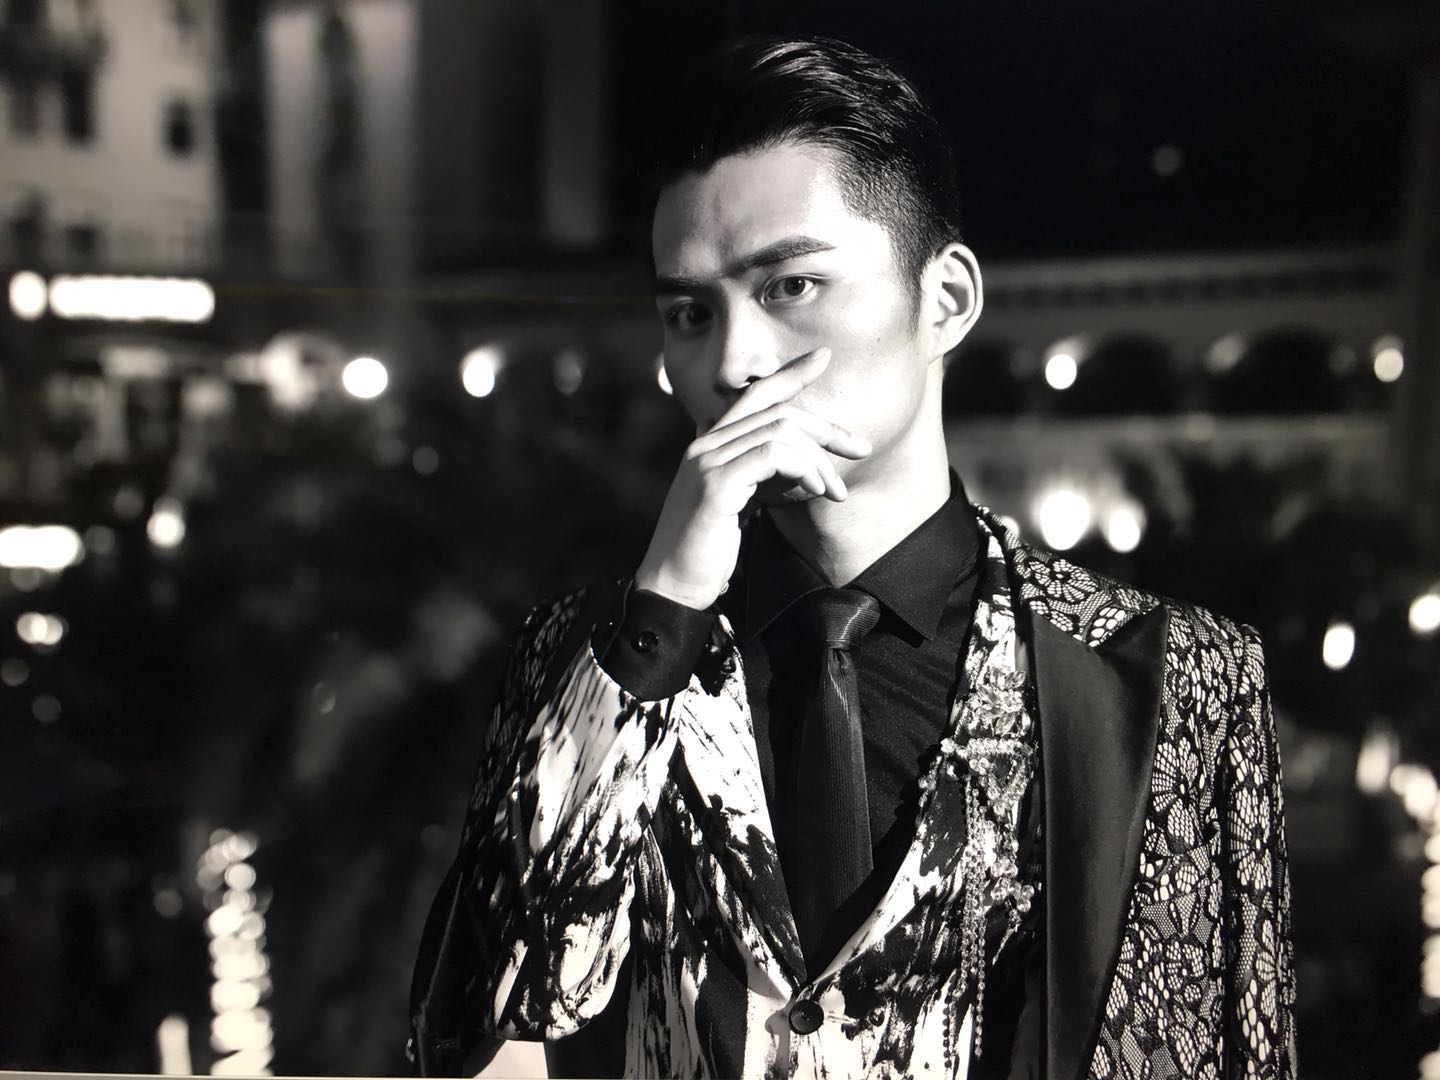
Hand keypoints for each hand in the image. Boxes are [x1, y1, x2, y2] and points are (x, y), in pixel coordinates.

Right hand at [634, 347, 871, 609]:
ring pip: (780, 430)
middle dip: (826, 427)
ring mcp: (706, 462)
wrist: (671, 590)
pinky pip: (773, 454)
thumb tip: (799, 464)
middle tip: (861, 448)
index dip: (790, 374)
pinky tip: (815, 490)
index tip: (823, 358)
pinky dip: (804, 468)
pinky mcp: (716, 484)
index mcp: (708, 447)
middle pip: (777, 410)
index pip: (752, 394)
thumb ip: (757, 478)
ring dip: (819, 458)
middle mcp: (704, 446)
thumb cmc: (705, 555)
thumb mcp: (736, 506)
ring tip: (835, 490)